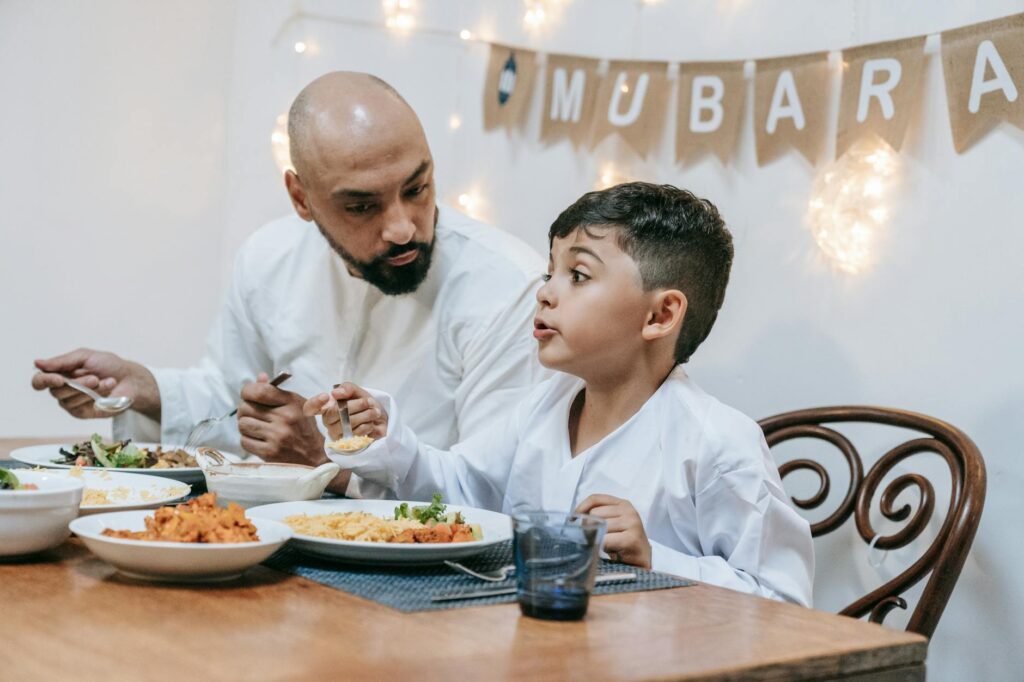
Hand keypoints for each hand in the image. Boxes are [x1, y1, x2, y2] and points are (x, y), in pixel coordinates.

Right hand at [32, 348, 159, 419]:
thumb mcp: (85, 356)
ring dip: (88, 389)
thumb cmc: (109, 365)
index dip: (44, 381)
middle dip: (77, 383)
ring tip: (105, 381)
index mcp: (59, 374)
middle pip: (55, 391)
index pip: (39, 381)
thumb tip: (37, 363)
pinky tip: (106, 389)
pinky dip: (93, 397)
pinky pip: (77, 408)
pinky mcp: (81, 413)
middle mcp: (62, 389)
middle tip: (95, 377)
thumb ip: (62, 361)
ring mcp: (71, 402)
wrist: (130, 379)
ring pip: (67, 400)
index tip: (58, 378)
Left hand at [237, 373, 325, 464]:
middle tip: (252, 414)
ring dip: (246, 426)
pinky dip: (248, 440)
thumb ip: (276, 391)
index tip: (248, 395)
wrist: (314, 456)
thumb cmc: (303, 428)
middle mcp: (284, 418)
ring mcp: (277, 436)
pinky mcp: (270, 452)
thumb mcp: (297, 405)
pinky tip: (258, 439)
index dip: (247, 391)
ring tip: (256, 427)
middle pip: (246, 408)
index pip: (260, 391)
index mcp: (292, 403)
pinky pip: (244, 441)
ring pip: (243, 424)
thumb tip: (260, 377)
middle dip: (245, 410)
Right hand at [302, 382, 387, 440]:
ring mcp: (337, 434)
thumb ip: (347, 388)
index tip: (325, 397)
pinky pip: (357, 432)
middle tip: (369, 401)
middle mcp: (329, 421)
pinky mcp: (348, 443)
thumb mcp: (357, 392)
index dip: (314, 403)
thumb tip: (334, 393)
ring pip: (347, 423)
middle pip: (334, 413)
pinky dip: (368, 425)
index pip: (310, 407)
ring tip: (374, 411)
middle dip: (356, 405)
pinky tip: (370, 423)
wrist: (381, 419)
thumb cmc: (364, 404)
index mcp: (327, 407)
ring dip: (366, 414)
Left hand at [575, 494, 651, 568]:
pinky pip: (607, 540)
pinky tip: (610, 550)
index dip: (581, 507)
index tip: (572, 519)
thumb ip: (599, 515)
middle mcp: (629, 511)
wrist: (642, 559)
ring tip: (606, 545)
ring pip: (600, 526)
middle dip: (590, 526)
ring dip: (598, 537)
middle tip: (594, 537)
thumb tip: (574, 517)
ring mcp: (632, 524)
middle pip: (595, 513)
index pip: (595, 498)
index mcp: (622, 504)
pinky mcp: (632, 538)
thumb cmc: (622, 541)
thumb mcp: (611, 523)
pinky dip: (603, 546)